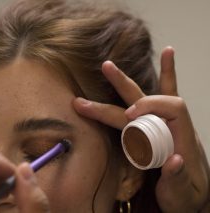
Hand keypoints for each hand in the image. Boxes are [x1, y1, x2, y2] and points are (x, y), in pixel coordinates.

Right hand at [73, 47, 209, 211]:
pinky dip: (166, 75)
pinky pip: (164, 97)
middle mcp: (174, 127)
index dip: (148, 106)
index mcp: (183, 137)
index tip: (128, 116)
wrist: (193, 197)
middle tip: (106, 68)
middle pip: (148, 98)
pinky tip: (168, 55)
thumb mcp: (182, 193)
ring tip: (110, 65)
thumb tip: (173, 160)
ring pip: (146, 96)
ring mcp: (166, 126)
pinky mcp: (159, 128)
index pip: (170, 108)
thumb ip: (177, 177)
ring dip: (126, 82)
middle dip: (124, 84)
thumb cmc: (188, 196)